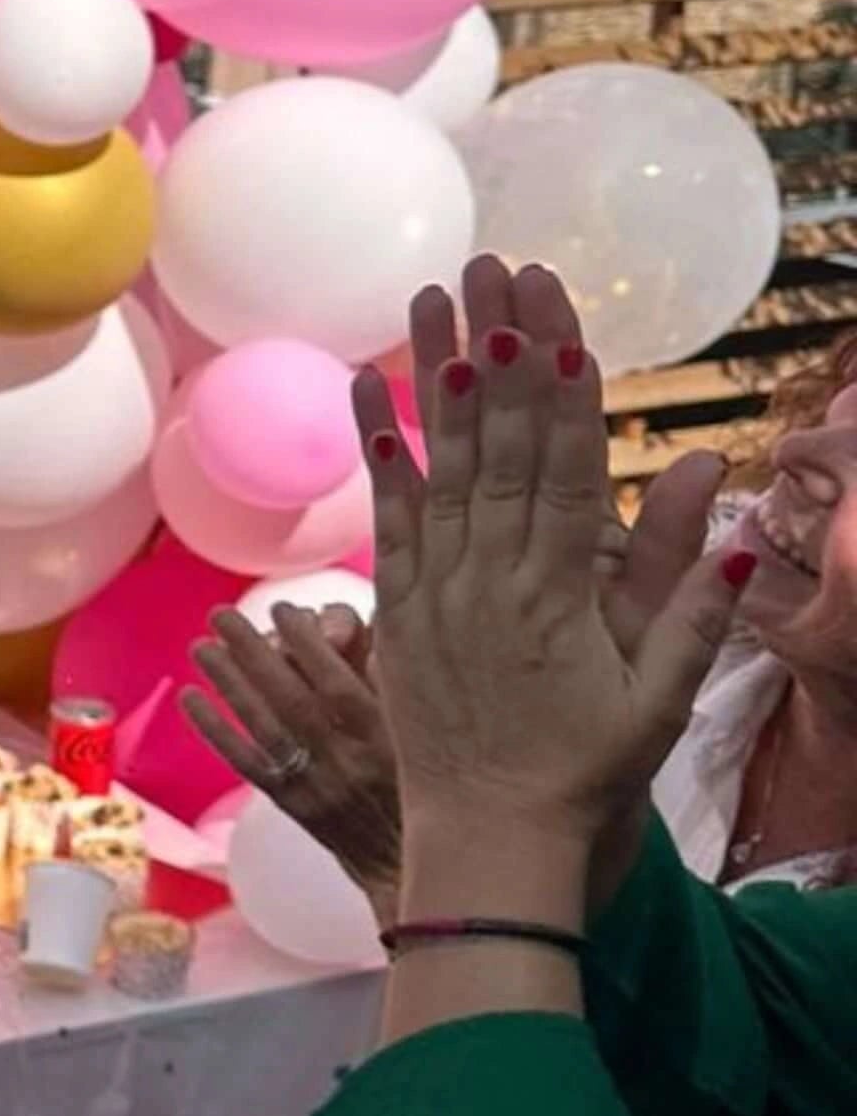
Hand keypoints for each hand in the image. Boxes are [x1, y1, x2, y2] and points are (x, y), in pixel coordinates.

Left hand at [184, 603, 403, 912]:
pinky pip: (250, 764)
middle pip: (293, 698)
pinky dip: (218, 730)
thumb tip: (356, 630)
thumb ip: (393, 681)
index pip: (340, 682)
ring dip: (229, 683)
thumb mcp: (424, 730)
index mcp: (388, 736)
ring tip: (201, 646)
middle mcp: (350, 760)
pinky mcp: (296, 806)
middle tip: (221, 614)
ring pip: (266, 727)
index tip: (283, 608)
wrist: (414, 862)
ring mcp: (319, 786)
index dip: (310, 643)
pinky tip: (192, 697)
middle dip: (254, 652)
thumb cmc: (425, 783)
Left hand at [359, 258, 751, 887]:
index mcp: (563, 598)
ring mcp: (437, 594)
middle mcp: (493, 583)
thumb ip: (693, 606)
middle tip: (494, 271)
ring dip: (436, 377)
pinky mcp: (397, 614)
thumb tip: (744, 522)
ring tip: (435, 299)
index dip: (562, 395)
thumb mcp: (661, 699)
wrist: (489, 844)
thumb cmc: (587, 775)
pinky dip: (381, 453)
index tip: (557, 324)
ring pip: (440, 465)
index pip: (568, 472)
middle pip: (500, 446)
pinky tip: (371, 394)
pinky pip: (387, 518)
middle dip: (500, 351)